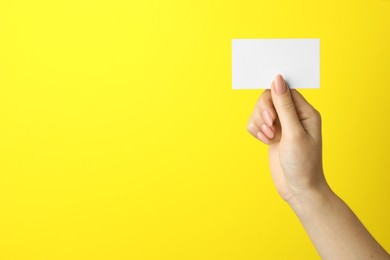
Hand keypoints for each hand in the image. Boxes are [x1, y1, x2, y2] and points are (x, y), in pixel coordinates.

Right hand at [247, 74, 327, 204]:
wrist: (298, 189)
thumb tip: (278, 80)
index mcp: (305, 111)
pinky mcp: (271, 134)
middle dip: (264, 113)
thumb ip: (284, 106)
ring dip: (259, 124)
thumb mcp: (293, 133)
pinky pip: (255, 123)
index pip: (283, 90)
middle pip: (268, 98)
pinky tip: (266, 142)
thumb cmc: (303, 164)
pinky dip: (256, 131)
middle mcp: (293, 115)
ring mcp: (281, 125)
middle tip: (270, 128)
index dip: (272, 98)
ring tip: (269, 138)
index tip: (270, 116)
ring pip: (259, 110)